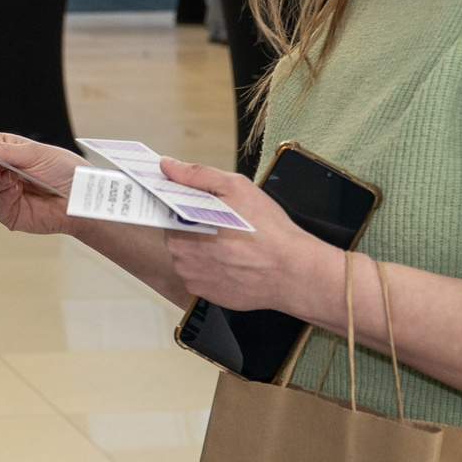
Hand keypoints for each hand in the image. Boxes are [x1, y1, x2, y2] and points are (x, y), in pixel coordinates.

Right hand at [0, 134, 79, 236]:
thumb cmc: (64, 170)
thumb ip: (1, 150)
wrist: (82, 197)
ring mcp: (5, 193)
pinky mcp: (10, 212)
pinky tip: (18, 191)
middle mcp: (3, 171)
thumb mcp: (33, 153)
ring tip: (15, 179)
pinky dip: (5, 196)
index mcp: (6, 150)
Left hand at [152, 160, 338, 319]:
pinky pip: (203, 276)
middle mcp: (181, 259)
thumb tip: (168, 166)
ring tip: (233, 243)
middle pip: (179, 235)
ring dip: (204, 248)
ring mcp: (194, 280)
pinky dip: (214, 269)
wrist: (293, 272)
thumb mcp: (235, 188)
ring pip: (190, 257)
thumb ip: (196, 176)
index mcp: (181, 230)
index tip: (200, 205)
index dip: (183, 206)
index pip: (167, 213)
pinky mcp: (208, 295)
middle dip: (196, 226)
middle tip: (226, 223)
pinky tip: (235, 262)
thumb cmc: (267, 230)